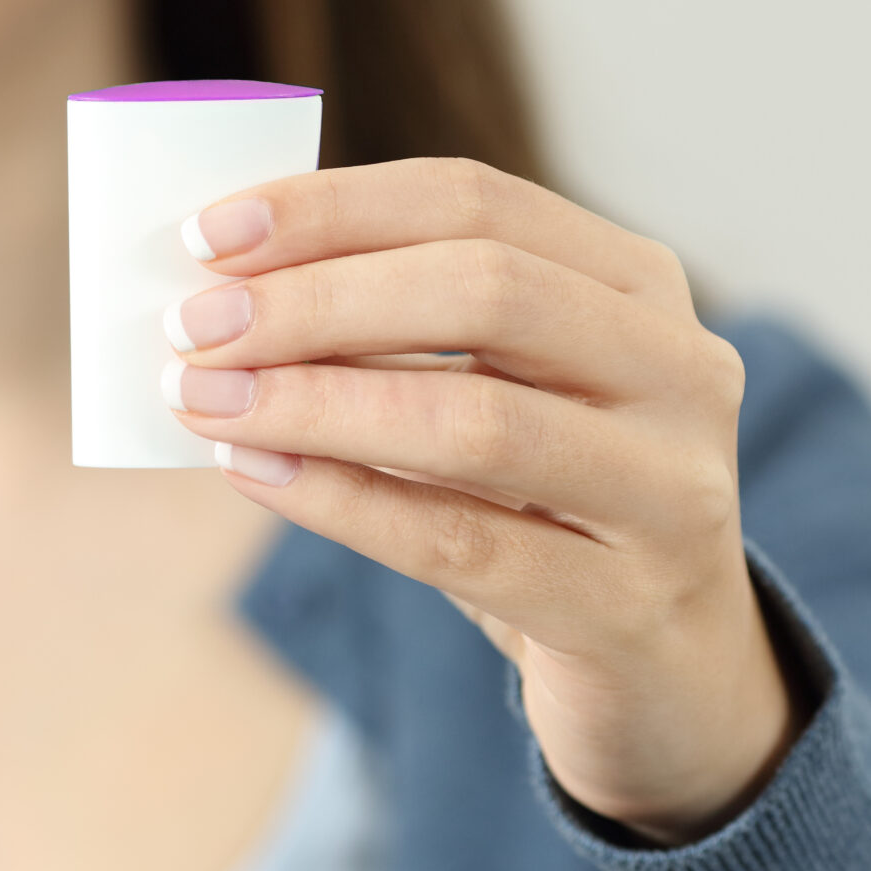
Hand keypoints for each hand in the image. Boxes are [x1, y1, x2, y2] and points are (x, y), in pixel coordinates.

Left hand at [164, 158, 795, 843]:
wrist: (665, 668)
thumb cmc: (540, 497)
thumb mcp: (488, 385)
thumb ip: (386, 324)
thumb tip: (220, 286)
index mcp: (635, 283)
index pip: (473, 203)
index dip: (332, 207)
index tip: (208, 233)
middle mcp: (678, 370)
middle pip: (485, 290)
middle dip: (317, 299)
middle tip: (193, 325)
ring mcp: (670, 492)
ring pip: (475, 421)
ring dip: (314, 403)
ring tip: (203, 398)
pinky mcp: (628, 607)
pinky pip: (459, 542)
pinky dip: (340, 500)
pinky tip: (254, 473)